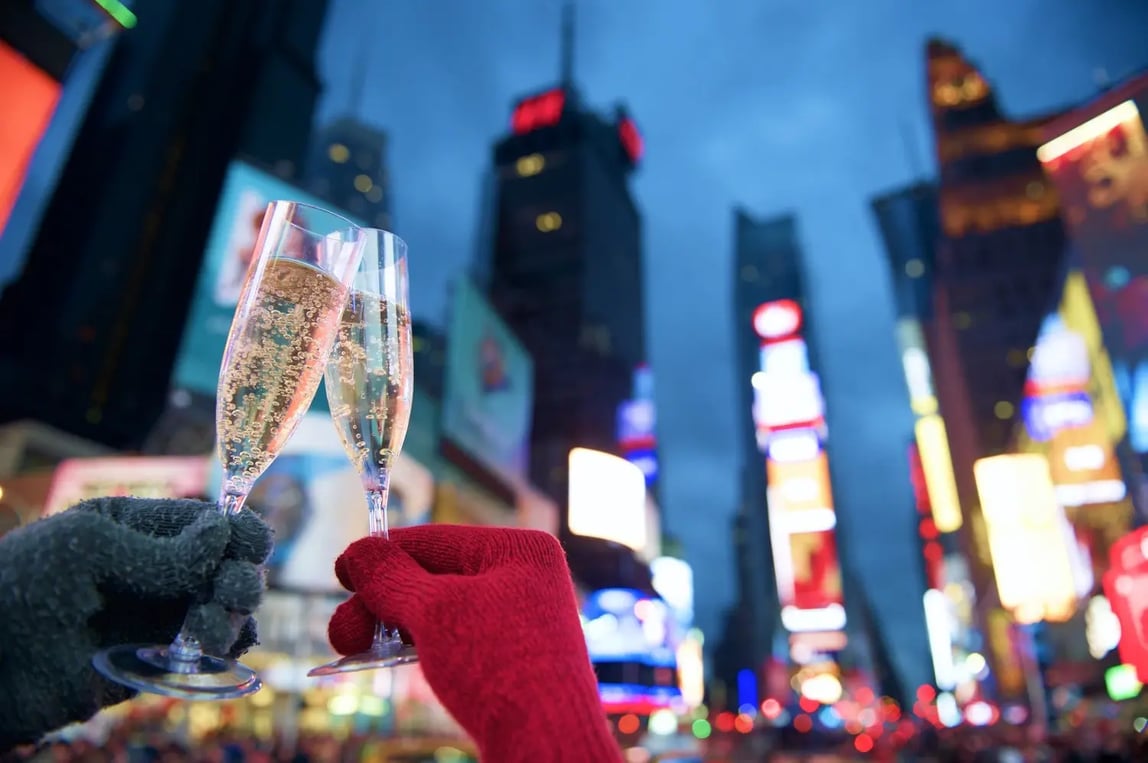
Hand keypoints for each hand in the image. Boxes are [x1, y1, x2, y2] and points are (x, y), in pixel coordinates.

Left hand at [0, 497, 271, 749]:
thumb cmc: (20, 586)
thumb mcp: (86, 548)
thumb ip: (161, 550)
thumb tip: (224, 534)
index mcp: (140, 528)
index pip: (209, 521)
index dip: (240, 530)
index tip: (253, 545)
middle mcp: (158, 570)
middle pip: (229, 566)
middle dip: (241, 575)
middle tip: (229, 591)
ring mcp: (159, 616)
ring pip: (228, 611)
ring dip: (233, 615)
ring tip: (204, 628)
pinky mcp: (156, 661)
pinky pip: (210, 654)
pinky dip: (224, 650)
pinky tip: (206, 649)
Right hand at [329, 525, 621, 762]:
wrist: (546, 742)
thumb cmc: (498, 666)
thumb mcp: (435, 612)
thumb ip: (391, 578)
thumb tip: (359, 552)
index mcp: (519, 550)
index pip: (435, 541)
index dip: (382, 555)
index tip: (341, 572)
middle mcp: (524, 578)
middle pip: (433, 577)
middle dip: (380, 603)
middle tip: (342, 633)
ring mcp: (520, 620)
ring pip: (440, 611)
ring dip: (392, 627)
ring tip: (351, 649)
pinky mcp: (512, 659)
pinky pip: (455, 638)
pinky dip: (418, 645)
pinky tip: (388, 658)